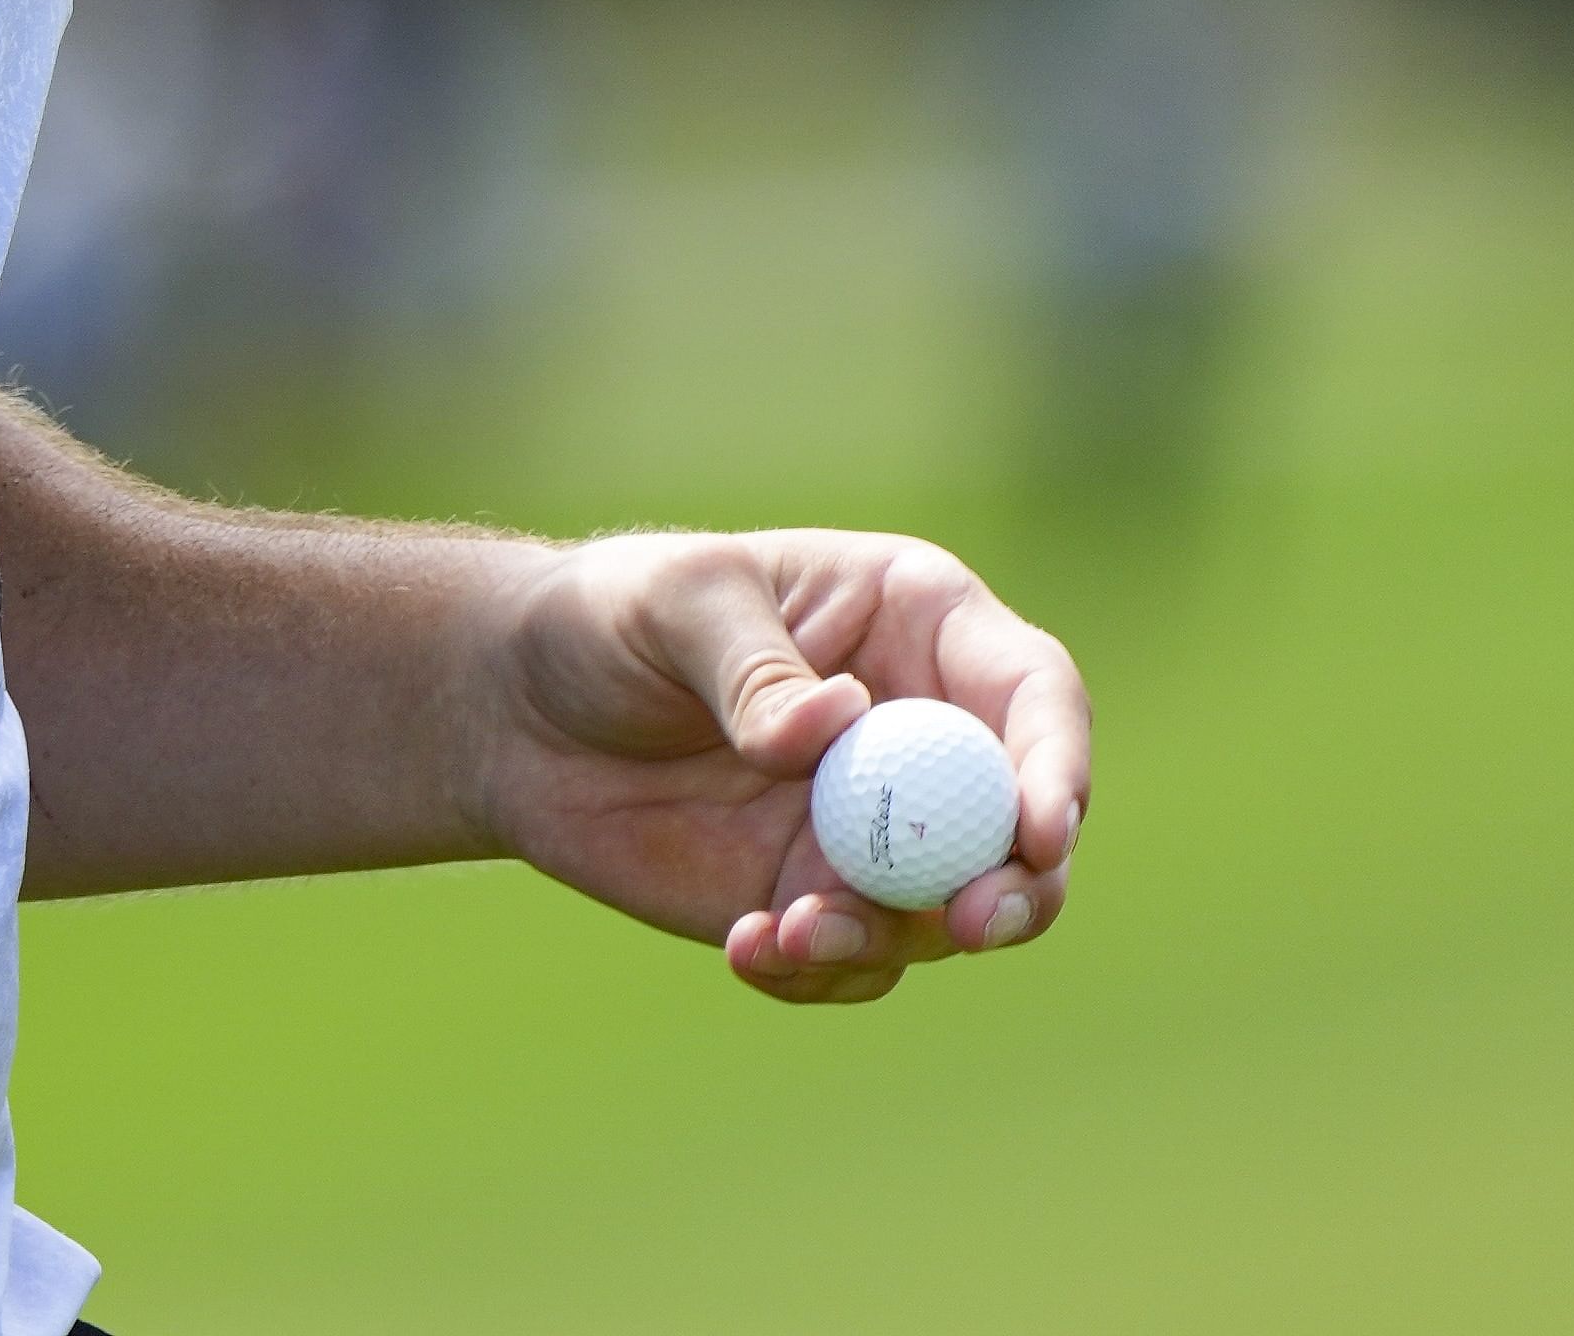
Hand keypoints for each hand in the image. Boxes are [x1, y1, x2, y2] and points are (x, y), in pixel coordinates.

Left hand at [472, 528, 1089, 1005]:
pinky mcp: (819, 898)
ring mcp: (877, 826)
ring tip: (788, 928)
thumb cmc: (609, 617)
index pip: (1033, 693)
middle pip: (1024, 824)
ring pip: (946, 909)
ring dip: (890, 936)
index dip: (1055, 760)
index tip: (1039, 827)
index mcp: (920, 625)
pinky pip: (860, 960)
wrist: (518, 714)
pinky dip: (819, 970)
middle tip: (970, 923)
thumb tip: (833, 726)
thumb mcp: (674, 602)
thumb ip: (751, 666)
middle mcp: (923, 733)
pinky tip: (746, 948)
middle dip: (1022, 884)